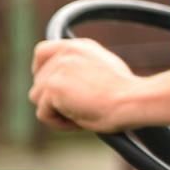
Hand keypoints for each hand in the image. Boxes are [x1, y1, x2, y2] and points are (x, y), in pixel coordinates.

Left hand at [29, 39, 169, 132]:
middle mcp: (66, 53)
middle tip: (78, 108)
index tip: (49, 86)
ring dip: (55, 111)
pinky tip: (78, 122)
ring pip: (37, 98)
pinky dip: (58, 123)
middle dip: (52, 98)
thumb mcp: (103, 70)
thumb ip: (81, 68)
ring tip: (80, 115)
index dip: (40, 70)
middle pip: (38, 81)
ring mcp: (57, 69)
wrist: (131, 100)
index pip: (42, 51)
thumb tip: (67, 83)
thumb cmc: (126, 92)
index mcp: (79, 46)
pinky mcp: (52, 87)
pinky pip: (43, 114)